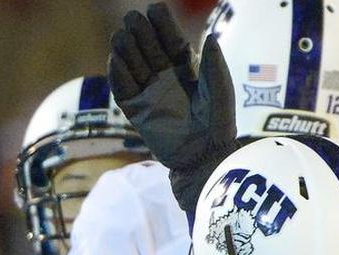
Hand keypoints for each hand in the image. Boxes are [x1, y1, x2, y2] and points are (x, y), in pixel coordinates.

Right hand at [108, 2, 235, 171]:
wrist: (205, 155)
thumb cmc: (218, 122)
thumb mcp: (220, 90)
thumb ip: (215, 64)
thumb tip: (211, 36)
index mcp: (185, 67)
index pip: (169, 39)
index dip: (162, 24)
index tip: (155, 9)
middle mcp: (164, 75)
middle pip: (146, 46)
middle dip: (139, 31)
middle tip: (134, 21)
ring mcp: (148, 90)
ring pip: (131, 61)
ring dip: (125, 47)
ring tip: (123, 37)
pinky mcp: (136, 108)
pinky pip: (121, 87)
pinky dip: (118, 73)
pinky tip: (117, 60)